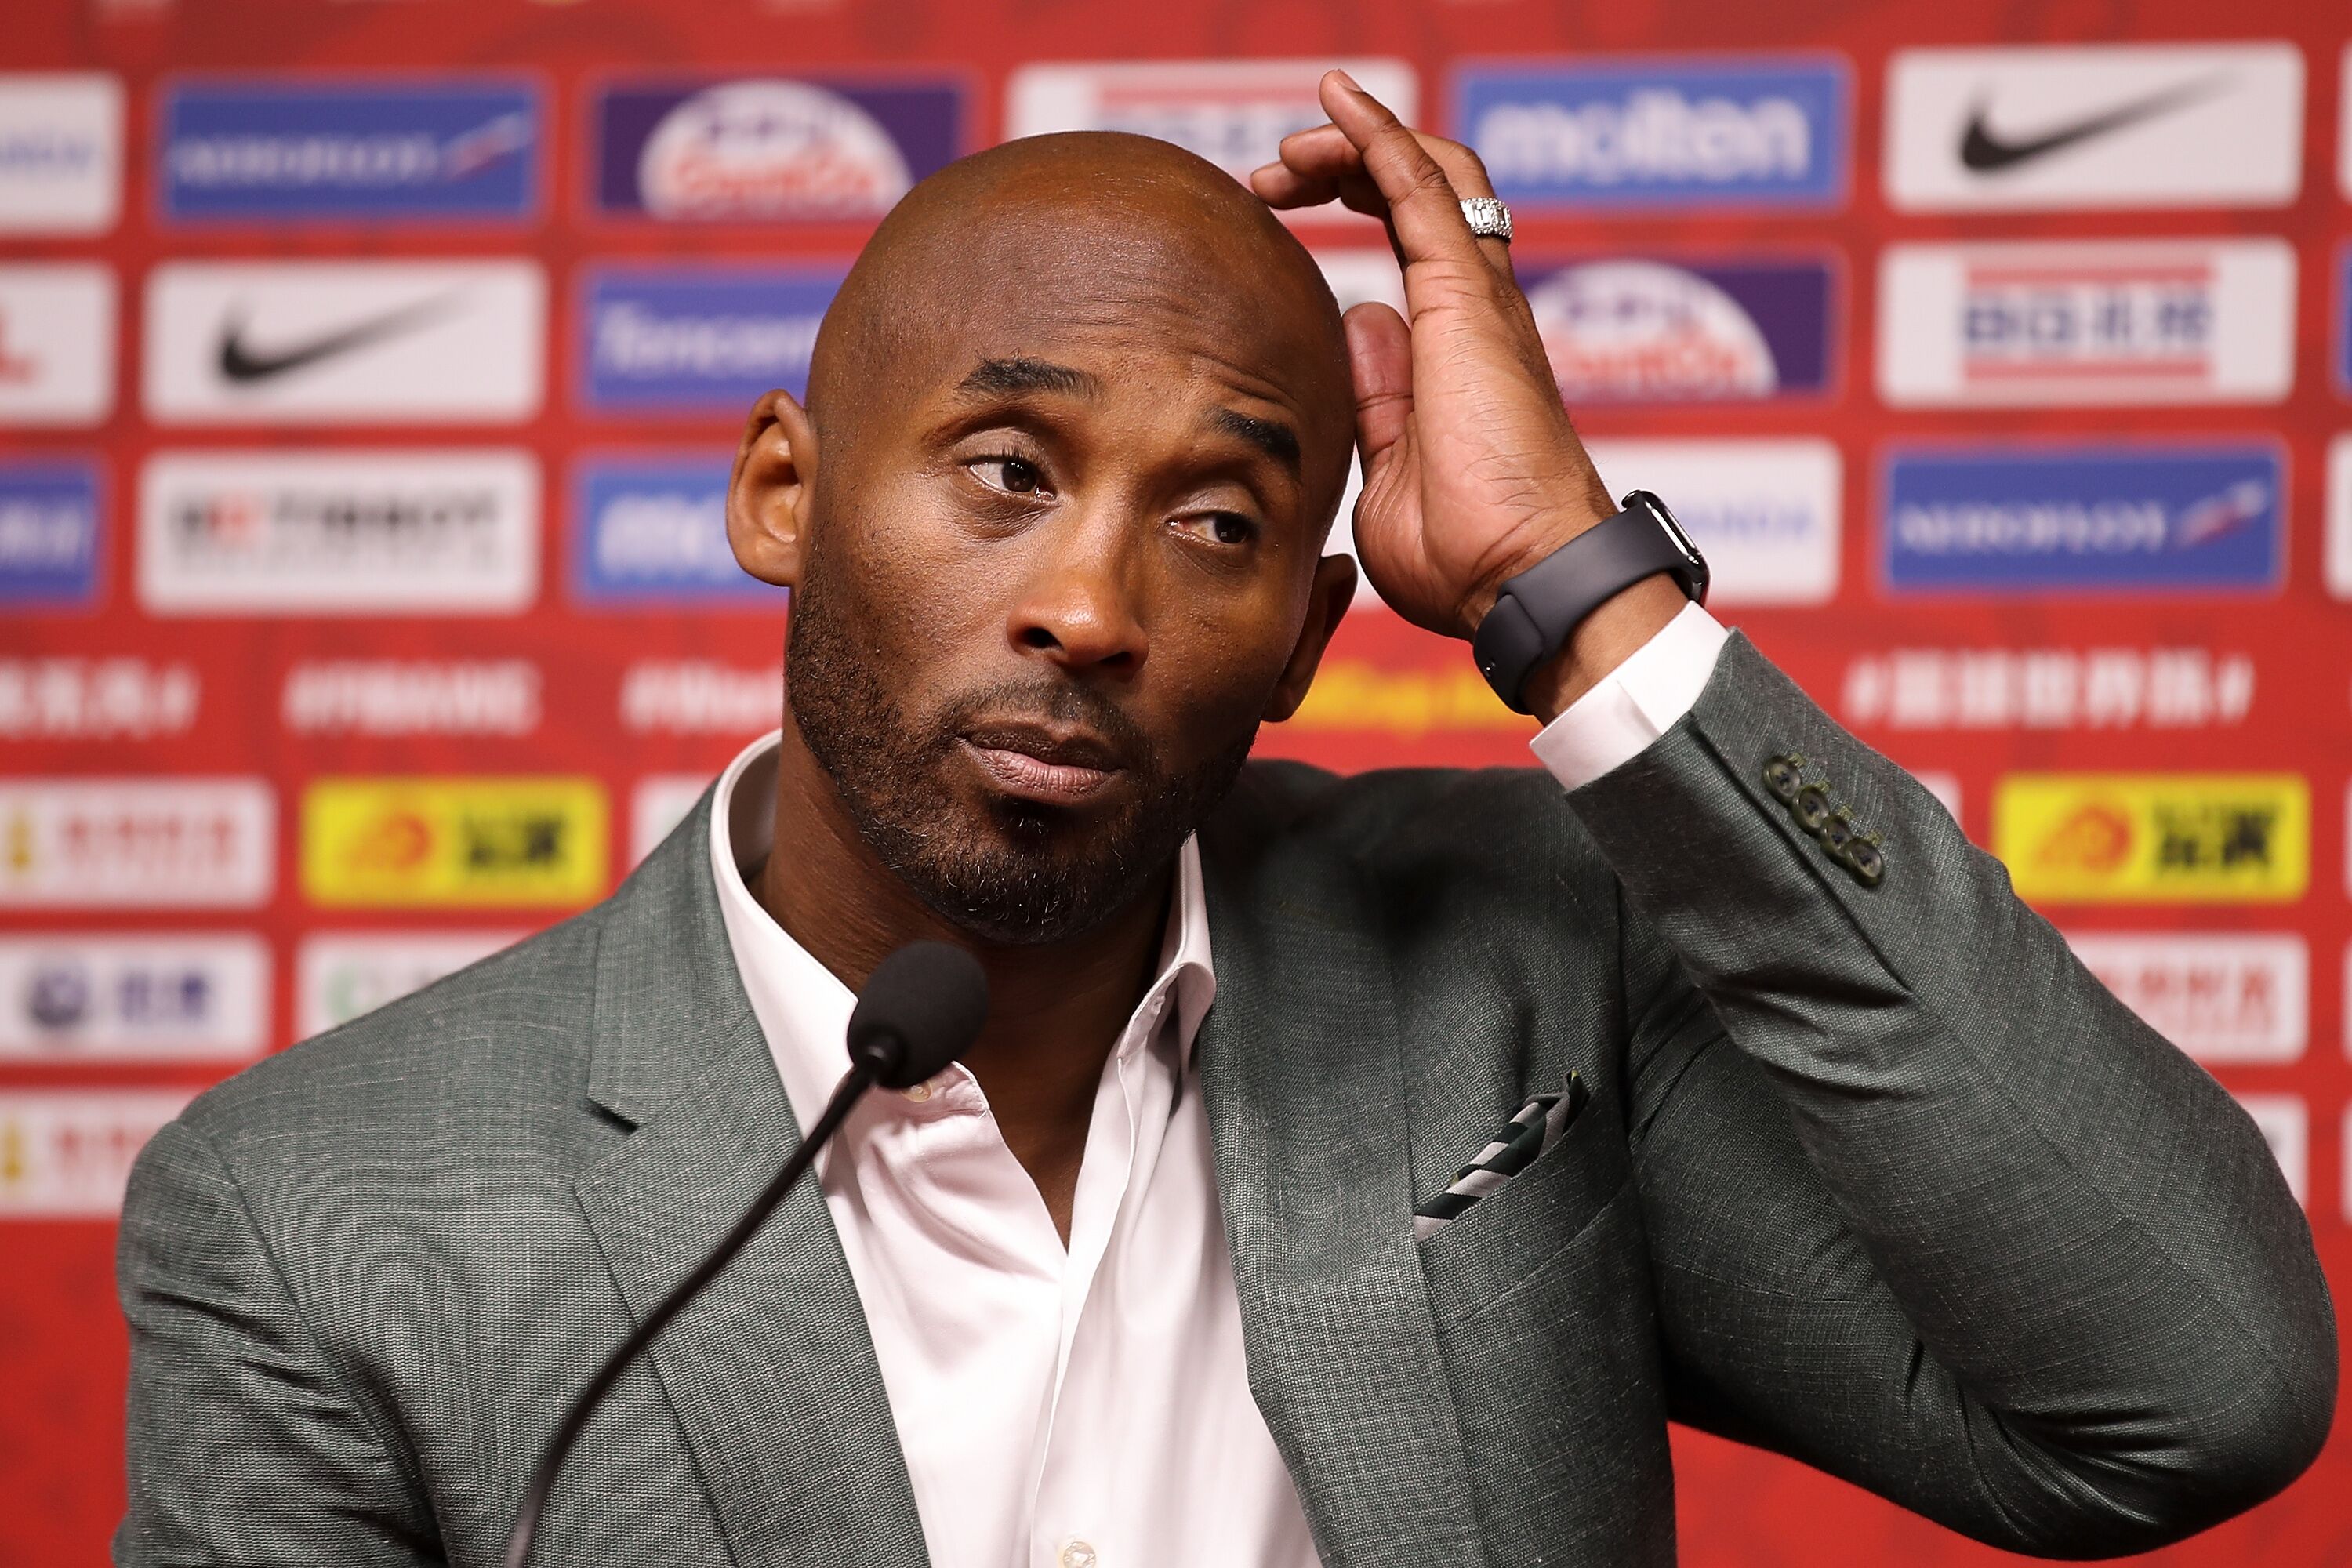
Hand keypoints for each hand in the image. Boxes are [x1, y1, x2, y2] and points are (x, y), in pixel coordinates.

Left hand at [1251, 71, 1684, 713]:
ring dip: (1352, 143)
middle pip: (1420, 192)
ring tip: (1288, 149)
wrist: (1522, 579)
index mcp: (1457, 349)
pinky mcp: (1466, 297)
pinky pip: (1424, 186)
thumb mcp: (1390, 471)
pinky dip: (1377, 135)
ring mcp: (1478, 299)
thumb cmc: (1468, 555)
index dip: (1353, 201)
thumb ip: (1377, 399)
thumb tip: (1359, 327)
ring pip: (1427, 173)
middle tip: (1271, 177)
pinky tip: (1335, 103)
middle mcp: (1477, 310)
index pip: (1414, 240)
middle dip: (1342, 166)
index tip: (1279, 209)